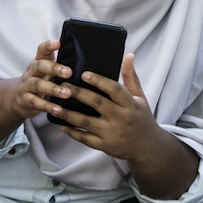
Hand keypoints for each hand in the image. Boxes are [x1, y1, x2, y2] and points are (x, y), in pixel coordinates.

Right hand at [0, 41, 76, 125]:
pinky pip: (36, 102)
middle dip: (54, 68)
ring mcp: (26, 86)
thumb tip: (86, 62)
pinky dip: (48, 106)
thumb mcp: (47, 72)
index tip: (58, 43)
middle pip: (40, 66)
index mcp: (39, 62)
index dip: (48, 45)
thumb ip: (61, 66)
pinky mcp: (25, 100)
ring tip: (67, 93)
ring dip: (53, 89)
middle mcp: (31, 71)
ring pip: (37, 85)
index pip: (42, 50)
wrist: (17, 98)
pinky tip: (59, 110)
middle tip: (69, 72)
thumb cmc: (41, 82)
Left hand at [54, 52, 171, 164]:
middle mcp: (121, 118)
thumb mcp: (140, 97)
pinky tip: (60, 124)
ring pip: (86, 122)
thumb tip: (128, 55)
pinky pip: (85, 139)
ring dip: (68, 114)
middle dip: (78, 93)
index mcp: (130, 104)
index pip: (114, 89)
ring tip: (55, 104)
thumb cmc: (141, 117)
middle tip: (62, 85)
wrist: (147, 147)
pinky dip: (72, 132)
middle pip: (97, 103)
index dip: (99, 81)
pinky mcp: (104, 146)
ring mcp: (112, 133)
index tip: (83, 73)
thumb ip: (130, 77)